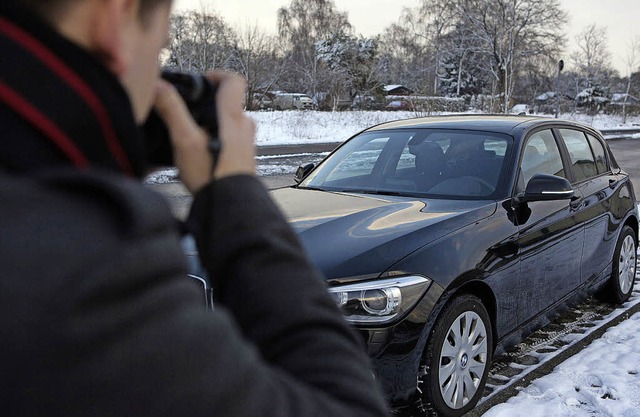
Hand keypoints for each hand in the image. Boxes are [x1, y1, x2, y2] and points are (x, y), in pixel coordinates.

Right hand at [153, 71, 255, 193]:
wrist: (231, 206)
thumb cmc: (211, 174)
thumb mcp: (184, 139)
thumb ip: (172, 110)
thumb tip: (158, 85)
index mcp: (233, 116)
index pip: (234, 80)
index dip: (218, 75)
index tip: (202, 82)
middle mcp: (245, 126)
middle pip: (229, 102)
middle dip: (210, 104)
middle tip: (190, 112)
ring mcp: (248, 143)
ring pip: (230, 122)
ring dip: (213, 123)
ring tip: (193, 136)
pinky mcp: (245, 158)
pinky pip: (232, 140)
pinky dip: (218, 140)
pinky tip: (202, 153)